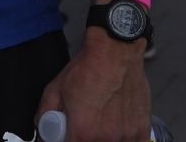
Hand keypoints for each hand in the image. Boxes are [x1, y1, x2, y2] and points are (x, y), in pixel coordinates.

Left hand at [37, 26, 150, 140]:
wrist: (115, 53)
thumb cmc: (87, 69)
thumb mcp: (55, 89)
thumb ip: (45, 115)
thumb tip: (43, 131)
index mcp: (82, 132)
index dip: (66, 141)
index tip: (67, 135)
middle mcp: (106, 138)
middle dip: (84, 138)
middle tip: (84, 127)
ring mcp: (127, 137)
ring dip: (103, 139)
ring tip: (100, 125)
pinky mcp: (142, 131)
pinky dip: (123, 140)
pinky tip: (116, 130)